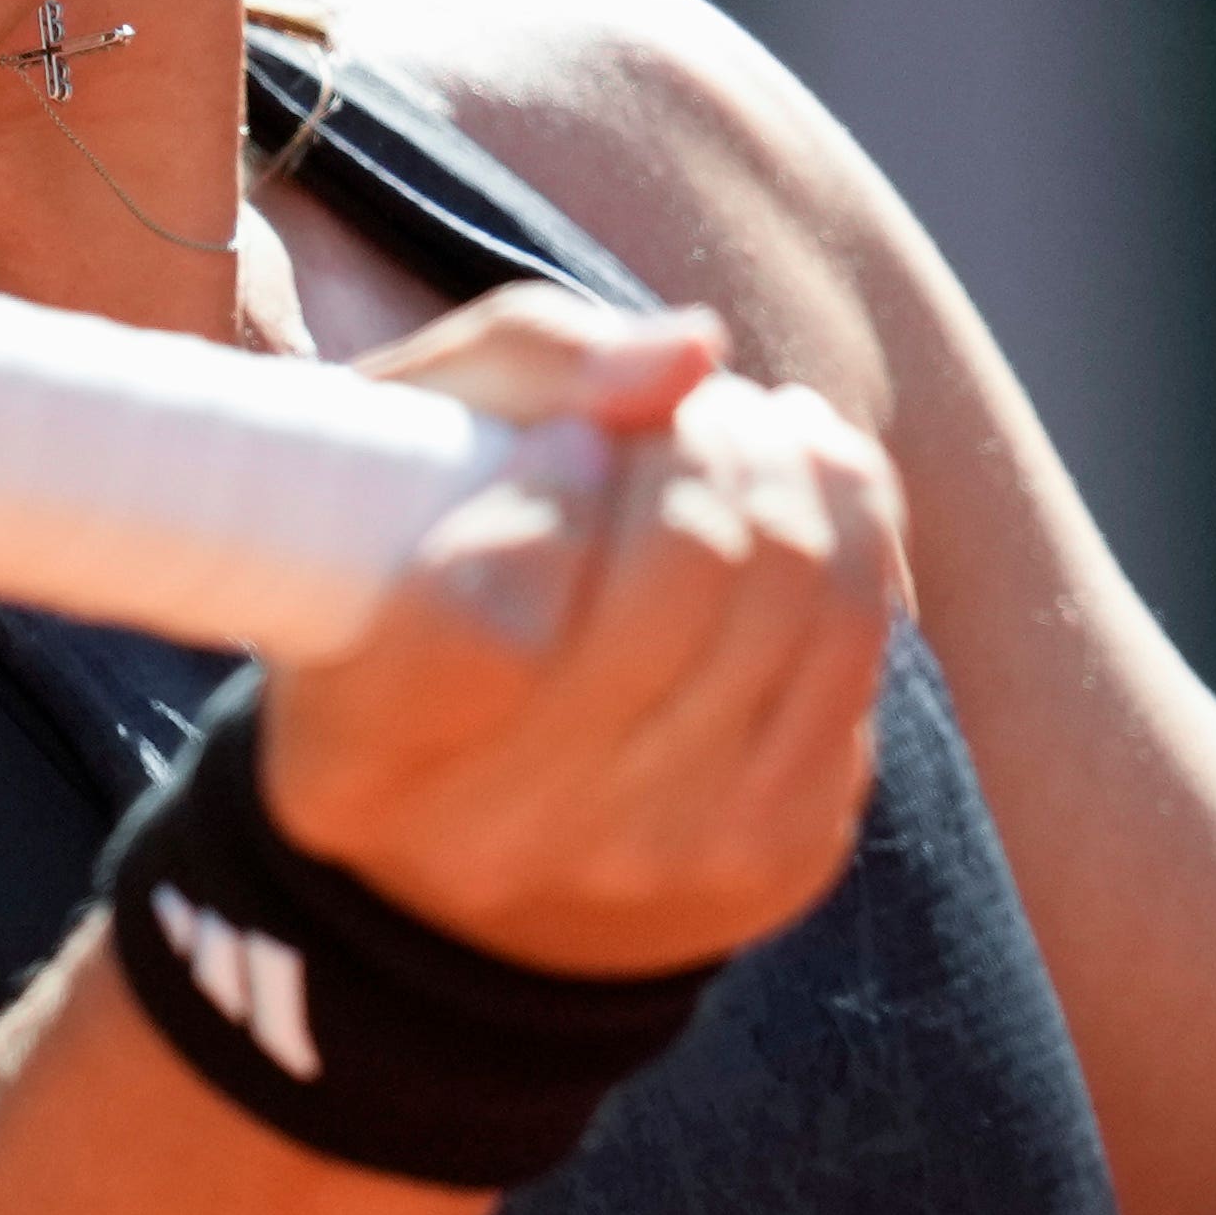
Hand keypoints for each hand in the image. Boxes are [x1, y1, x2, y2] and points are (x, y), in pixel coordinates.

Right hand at [257, 287, 899, 976]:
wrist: (496, 805)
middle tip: (669, 413)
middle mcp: (495, 847)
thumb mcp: (402, 451)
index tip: (565, 444)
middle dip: (693, 444)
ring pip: (789, 599)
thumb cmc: (419, 575)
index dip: (554, 494)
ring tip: (730, 430)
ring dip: (774, 465)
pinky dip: (849, 521)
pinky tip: (797, 480)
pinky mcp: (778, 855)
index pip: (487, 622)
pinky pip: (863, 641)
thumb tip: (694, 349)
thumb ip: (523, 361)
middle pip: (673, 590)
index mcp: (352, 766)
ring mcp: (650, 865)